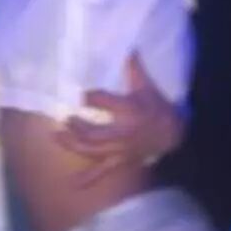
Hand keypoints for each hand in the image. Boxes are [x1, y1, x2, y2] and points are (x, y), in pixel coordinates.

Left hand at [56, 54, 185, 187]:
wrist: (173, 136)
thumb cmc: (157, 108)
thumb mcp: (147, 87)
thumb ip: (134, 69)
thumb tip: (128, 46)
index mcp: (130, 111)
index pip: (105, 103)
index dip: (91, 98)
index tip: (78, 94)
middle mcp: (123, 133)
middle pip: (94, 133)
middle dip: (77, 127)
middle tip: (65, 119)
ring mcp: (119, 150)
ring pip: (92, 150)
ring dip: (73, 144)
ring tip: (57, 136)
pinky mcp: (119, 161)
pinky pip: (102, 172)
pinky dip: (87, 178)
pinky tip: (72, 184)